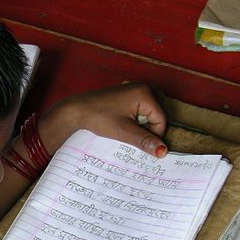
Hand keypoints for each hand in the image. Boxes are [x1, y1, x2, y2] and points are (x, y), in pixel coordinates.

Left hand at [39, 83, 167, 157]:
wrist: (77, 110)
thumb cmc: (99, 117)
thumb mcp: (124, 132)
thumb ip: (145, 141)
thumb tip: (163, 151)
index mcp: (145, 94)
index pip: (161, 120)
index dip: (153, 135)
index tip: (139, 141)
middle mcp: (142, 88)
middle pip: (157, 115)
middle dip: (148, 129)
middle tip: (131, 134)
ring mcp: (134, 90)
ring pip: (149, 114)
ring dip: (142, 125)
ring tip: (126, 129)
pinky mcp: (127, 95)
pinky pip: (141, 109)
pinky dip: (136, 120)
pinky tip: (123, 123)